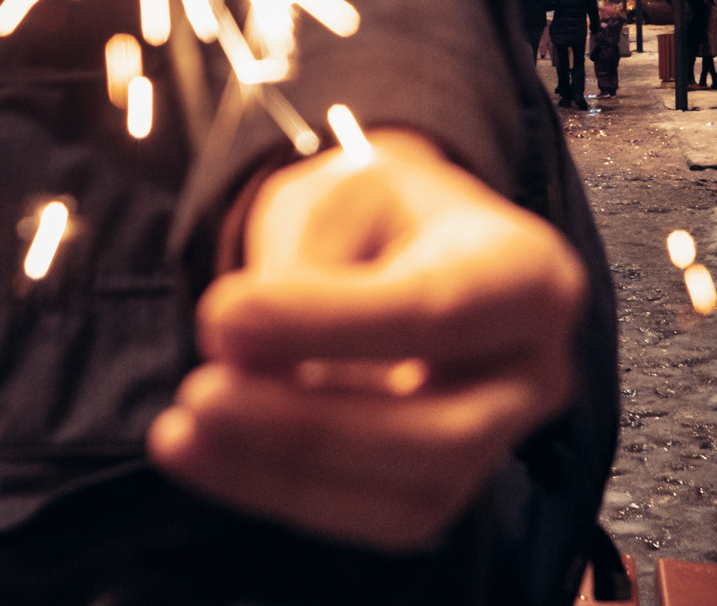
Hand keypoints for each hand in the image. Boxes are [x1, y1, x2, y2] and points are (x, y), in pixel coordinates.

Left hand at [148, 131, 586, 551]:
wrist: (403, 245)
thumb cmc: (378, 214)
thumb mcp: (343, 196)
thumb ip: (303, 269)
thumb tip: (240, 350)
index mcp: (528, 274)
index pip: (438, 314)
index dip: (328, 326)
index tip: (220, 317)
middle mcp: (534, 371)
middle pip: (440, 433)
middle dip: (310, 427)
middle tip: (200, 392)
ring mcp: (499, 444)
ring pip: (407, 497)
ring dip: (281, 474)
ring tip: (182, 430)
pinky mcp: (445, 490)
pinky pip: (371, 519)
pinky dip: (278, 492)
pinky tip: (203, 454)